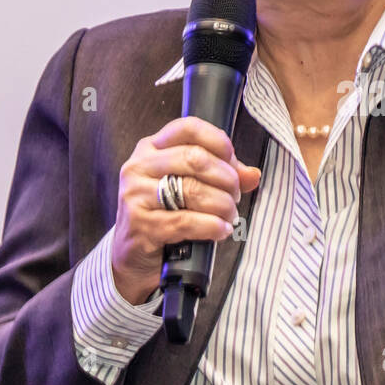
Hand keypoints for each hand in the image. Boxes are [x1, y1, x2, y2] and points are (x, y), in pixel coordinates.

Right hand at [111, 116, 261, 304]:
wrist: (132, 257)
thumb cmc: (164, 215)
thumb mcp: (188, 187)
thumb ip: (221, 176)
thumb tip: (253, 174)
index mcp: (150, 148)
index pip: (187, 128)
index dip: (218, 140)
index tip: (232, 161)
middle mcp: (139, 167)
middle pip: (195, 158)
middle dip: (226, 179)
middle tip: (235, 196)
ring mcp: (136, 195)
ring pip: (193, 190)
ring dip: (223, 205)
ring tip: (230, 216)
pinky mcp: (140, 224)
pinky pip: (187, 221)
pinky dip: (212, 226)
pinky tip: (221, 230)